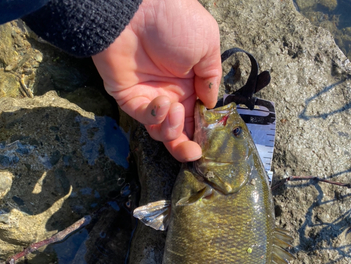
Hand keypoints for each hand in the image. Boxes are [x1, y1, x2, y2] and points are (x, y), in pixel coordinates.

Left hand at [92, 0, 220, 161]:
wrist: (136, 8)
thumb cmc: (174, 19)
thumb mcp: (207, 44)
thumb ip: (211, 78)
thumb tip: (210, 104)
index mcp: (192, 83)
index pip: (198, 117)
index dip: (204, 132)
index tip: (211, 142)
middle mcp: (172, 93)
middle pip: (179, 131)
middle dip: (186, 147)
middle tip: (194, 153)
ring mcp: (150, 97)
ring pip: (161, 131)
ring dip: (171, 129)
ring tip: (175, 109)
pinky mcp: (129, 97)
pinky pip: (144, 118)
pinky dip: (155, 116)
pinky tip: (162, 101)